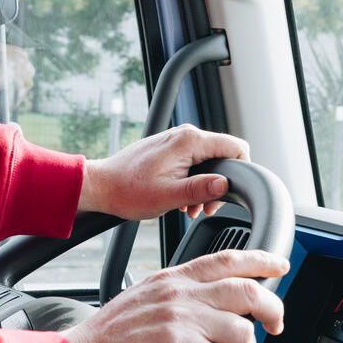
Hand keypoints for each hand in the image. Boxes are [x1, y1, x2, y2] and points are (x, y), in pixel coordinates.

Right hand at [62, 249, 289, 342]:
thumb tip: (212, 308)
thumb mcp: (143, 300)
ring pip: (241, 329)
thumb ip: (178, 297)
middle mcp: (179, 293)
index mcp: (172, 279)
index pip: (226, 259)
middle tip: (276, 325)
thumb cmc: (107, 340)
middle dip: (272, 308)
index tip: (279, 266)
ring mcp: (179, 319)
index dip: (260, 260)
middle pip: (246, 290)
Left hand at [79, 124, 252, 219]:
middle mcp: (185, 135)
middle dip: (219, 184)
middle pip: (223, 155)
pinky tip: (181, 200)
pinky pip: (194, 162)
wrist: (102, 186)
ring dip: (205, 186)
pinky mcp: (170, 148)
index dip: (241, 171)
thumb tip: (225, 184)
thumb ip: (201, 189)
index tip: (228, 194)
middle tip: (205, 207)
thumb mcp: (169, 196)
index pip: (236, 147)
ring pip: (208, 161)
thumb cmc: (128, 191)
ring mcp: (177, 140)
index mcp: (189, 141)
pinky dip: (193, 181)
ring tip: (189, 207)